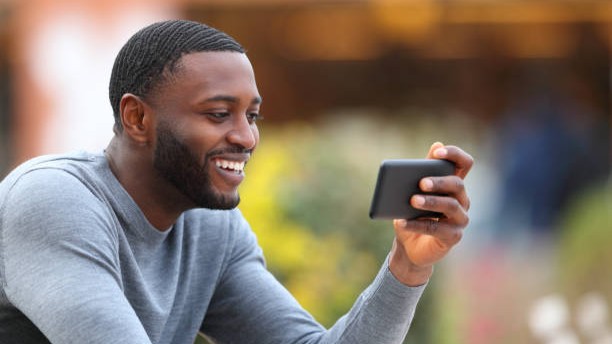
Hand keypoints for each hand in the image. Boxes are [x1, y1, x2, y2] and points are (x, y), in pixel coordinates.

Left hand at [388, 142, 473, 285]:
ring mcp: (460, 219)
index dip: (454, 155)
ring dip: (430, 202)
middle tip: (421, 183)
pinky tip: (401, 221)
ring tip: (412, 201)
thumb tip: (436, 144)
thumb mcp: (413, 191)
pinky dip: (417, 224)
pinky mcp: (453, 237)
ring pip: (451, 206)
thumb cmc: (412, 213)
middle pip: (457, 184)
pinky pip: (436, 229)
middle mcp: (462, 200)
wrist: (409, 246)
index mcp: (453, 184)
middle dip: (439, 182)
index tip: (437, 153)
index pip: (464, 163)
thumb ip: (421, 170)